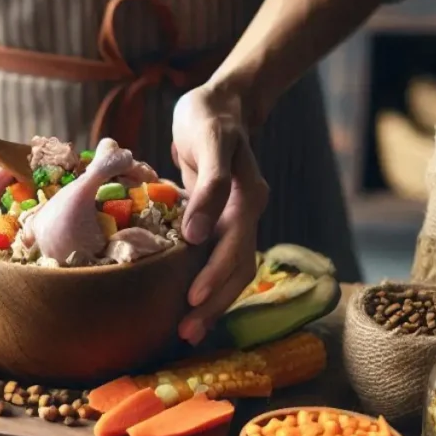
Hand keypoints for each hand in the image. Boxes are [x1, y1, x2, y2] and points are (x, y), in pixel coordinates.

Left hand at [171, 85, 269, 344]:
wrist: (224, 105)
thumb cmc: (208, 117)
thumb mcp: (207, 138)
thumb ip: (208, 183)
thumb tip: (196, 235)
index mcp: (247, 193)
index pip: (234, 243)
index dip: (214, 273)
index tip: (191, 298)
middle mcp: (249, 210)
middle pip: (237, 264)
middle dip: (214, 300)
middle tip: (186, 331)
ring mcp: (242, 217)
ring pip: (235, 268)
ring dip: (215, 301)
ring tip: (189, 330)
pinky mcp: (230, 221)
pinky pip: (225, 259)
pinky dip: (212, 284)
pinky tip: (193, 307)